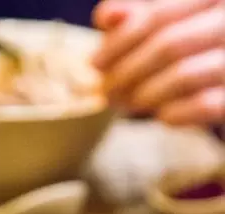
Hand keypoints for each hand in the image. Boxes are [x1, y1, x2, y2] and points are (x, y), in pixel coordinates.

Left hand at [93, 0, 224, 125]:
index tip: (95, 63)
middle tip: (107, 91)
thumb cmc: (194, 47)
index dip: (121, 41)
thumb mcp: (166, 23)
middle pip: (168, 45)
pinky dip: (173, 113)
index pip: (158, 15)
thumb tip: (106, 17)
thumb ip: (138, 15)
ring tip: (128, 103)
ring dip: (145, 94)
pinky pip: (201, 105)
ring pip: (183, 75)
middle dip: (128, 72)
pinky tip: (161, 115)